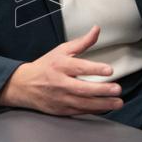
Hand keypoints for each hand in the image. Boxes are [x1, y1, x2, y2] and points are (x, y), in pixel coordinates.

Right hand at [0, 25, 123, 115]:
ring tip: (118, 102)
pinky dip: (94, 110)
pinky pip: (80, 111)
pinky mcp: (61, 110)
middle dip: (101, 90)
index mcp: (60, 65)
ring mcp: (60, 98)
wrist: (24, 85)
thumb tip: (96, 29)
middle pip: (82, 88)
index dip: (95, 69)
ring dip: (102, 104)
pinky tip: (106, 108)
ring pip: (83, 103)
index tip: (109, 70)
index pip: (79, 67)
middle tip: (117, 89)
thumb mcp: (62, 50)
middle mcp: (60, 83)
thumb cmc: (46, 66)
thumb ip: (82, 42)